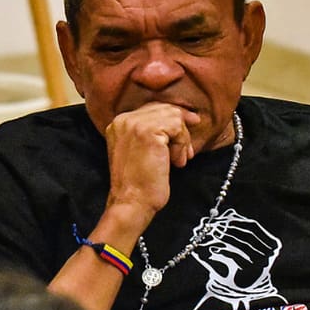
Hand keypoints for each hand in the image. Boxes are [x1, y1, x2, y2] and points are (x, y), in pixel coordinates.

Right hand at [103, 102, 198, 224]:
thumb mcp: (139, 150)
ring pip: (174, 116)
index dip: (173, 116)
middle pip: (164, 108)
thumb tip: (180, 116)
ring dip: (182, 139)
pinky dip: (182, 145)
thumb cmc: (138, 182)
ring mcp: (135, 124)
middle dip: (181, 128)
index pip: (152, 108)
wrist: (131, 202)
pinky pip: (177, 127)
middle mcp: (124, 119)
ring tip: (179, 159)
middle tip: (187, 151)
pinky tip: (177, 162)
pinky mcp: (148, 133)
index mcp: (118, 122)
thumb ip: (150, 132)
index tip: (191, 124)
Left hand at [194, 208, 281, 287]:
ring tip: (213, 234)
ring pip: (242, 245)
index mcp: (273, 243)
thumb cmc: (244, 260)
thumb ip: (238, 228)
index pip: (253, 226)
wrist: (244, 286)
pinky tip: (213, 249)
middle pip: (247, 234)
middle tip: (215, 224)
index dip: (237, 220)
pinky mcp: (252, 271)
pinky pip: (236, 257)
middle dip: (230, 228)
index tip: (223, 218)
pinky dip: (223, 252)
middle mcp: (271, 252)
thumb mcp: (241, 242)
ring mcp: (263, 262)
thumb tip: (230, 211)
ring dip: (226, 238)